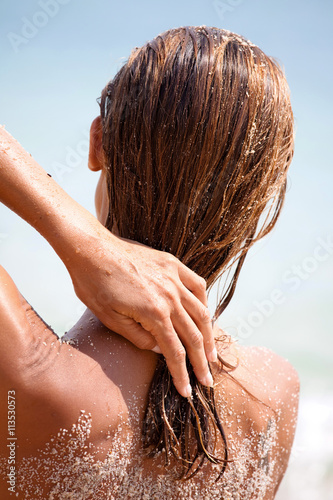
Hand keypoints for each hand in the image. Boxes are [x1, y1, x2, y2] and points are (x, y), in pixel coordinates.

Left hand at [0, 125, 215, 397]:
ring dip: (209, 335)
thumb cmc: (94, 284)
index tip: (186, 392)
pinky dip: (204, 301)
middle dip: (201, 362)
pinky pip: (197, 284)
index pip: (175, 351)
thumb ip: (138, 338)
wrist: (90, 248)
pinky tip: (204, 313)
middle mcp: (170, 296)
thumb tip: (160, 349)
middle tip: (207, 381)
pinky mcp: (172, 264)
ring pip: (201, 312)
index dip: (181, 374)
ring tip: (212, 354)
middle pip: (194, 335)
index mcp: (154, 312)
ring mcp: (174, 278)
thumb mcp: (109, 319)